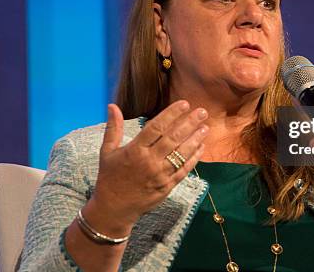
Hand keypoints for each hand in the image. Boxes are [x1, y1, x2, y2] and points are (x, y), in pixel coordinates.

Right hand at [88, 100, 208, 233]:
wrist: (113, 208)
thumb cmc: (109, 177)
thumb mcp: (107, 151)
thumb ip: (113, 128)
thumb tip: (112, 105)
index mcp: (134, 150)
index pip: (156, 127)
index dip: (172, 114)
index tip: (184, 104)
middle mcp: (149, 161)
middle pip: (173, 138)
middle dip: (189, 123)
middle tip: (202, 111)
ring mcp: (160, 175)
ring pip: (181, 154)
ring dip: (195, 139)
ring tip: (205, 127)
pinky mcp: (167, 186)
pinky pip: (184, 170)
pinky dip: (194, 158)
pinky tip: (201, 147)